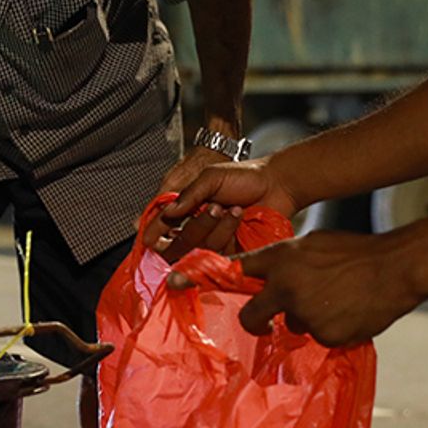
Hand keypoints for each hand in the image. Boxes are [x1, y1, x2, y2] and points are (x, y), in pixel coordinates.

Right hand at [145, 155, 295, 260]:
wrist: (277, 183)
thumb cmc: (245, 176)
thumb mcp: (211, 177)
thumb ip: (189, 194)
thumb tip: (168, 213)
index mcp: (187, 207)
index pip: (162, 226)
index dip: (154, 233)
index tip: (150, 239)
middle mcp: (197, 226)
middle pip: (179, 242)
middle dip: (195, 226)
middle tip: (213, 206)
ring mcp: (214, 240)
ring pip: (200, 247)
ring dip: (215, 225)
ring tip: (231, 207)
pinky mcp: (232, 250)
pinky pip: (220, 252)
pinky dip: (227, 231)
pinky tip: (237, 214)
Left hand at [190, 229, 426, 346]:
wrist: (397, 268)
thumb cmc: (357, 251)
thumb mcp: (313, 245)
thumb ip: (285, 260)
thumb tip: (265, 276)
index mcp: (282, 258)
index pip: (235, 268)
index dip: (203, 275)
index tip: (176, 282)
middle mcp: (286, 287)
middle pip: (253, 315)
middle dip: (256, 320)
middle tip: (265, 318)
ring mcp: (304, 313)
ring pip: (293, 325)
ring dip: (306, 318)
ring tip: (337, 300)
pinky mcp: (324, 335)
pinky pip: (317, 337)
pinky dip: (330, 329)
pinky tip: (349, 312)